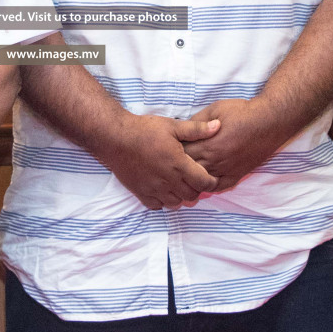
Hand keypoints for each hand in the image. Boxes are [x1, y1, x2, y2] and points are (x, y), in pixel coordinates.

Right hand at [99, 114, 220, 209]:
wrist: (114, 137)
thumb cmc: (144, 130)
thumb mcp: (172, 125)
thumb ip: (196, 129)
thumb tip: (218, 126)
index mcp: (179, 164)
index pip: (204, 183)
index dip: (211, 182)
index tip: (210, 176)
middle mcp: (168, 180)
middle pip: (192, 196)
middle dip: (197, 189)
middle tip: (195, 179)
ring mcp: (154, 189)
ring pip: (176, 203)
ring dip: (181, 196)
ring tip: (179, 184)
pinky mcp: (141, 193)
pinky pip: (157, 206)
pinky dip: (163, 201)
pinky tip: (163, 189)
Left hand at [182, 99, 290, 190]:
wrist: (269, 121)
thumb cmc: (242, 112)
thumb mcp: (214, 109)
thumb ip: (197, 122)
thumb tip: (182, 128)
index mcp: (208, 144)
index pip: (182, 154)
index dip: (173, 150)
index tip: (168, 147)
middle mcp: (215, 161)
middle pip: (188, 169)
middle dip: (179, 165)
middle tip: (172, 161)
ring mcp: (226, 170)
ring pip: (201, 181)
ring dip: (191, 178)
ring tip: (183, 173)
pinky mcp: (237, 175)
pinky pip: (218, 187)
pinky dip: (208, 186)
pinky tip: (202, 182)